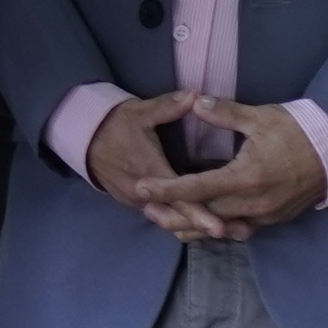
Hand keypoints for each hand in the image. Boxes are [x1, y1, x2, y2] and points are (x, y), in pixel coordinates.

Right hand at [80, 89, 232, 241]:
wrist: (85, 137)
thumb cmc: (116, 123)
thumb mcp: (140, 112)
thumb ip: (168, 107)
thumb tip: (195, 96)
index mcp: (150, 171)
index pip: (179, 197)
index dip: (201, 213)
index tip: (222, 225)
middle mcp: (143, 193)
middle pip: (179, 216)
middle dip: (209, 225)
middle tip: (242, 231)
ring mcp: (137, 201)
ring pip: (171, 218)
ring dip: (198, 225)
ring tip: (232, 230)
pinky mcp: (134, 202)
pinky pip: (162, 215)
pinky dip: (183, 220)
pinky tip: (205, 223)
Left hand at [159, 104, 327, 236]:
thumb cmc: (298, 131)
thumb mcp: (261, 117)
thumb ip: (225, 113)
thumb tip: (195, 102)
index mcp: (246, 177)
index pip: (197, 188)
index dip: (166, 190)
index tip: (141, 189)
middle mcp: (253, 203)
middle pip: (203, 217)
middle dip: (172, 214)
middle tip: (145, 207)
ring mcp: (264, 215)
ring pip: (219, 229)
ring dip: (192, 225)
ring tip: (166, 219)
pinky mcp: (272, 220)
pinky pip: (237, 229)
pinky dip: (217, 226)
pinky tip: (202, 221)